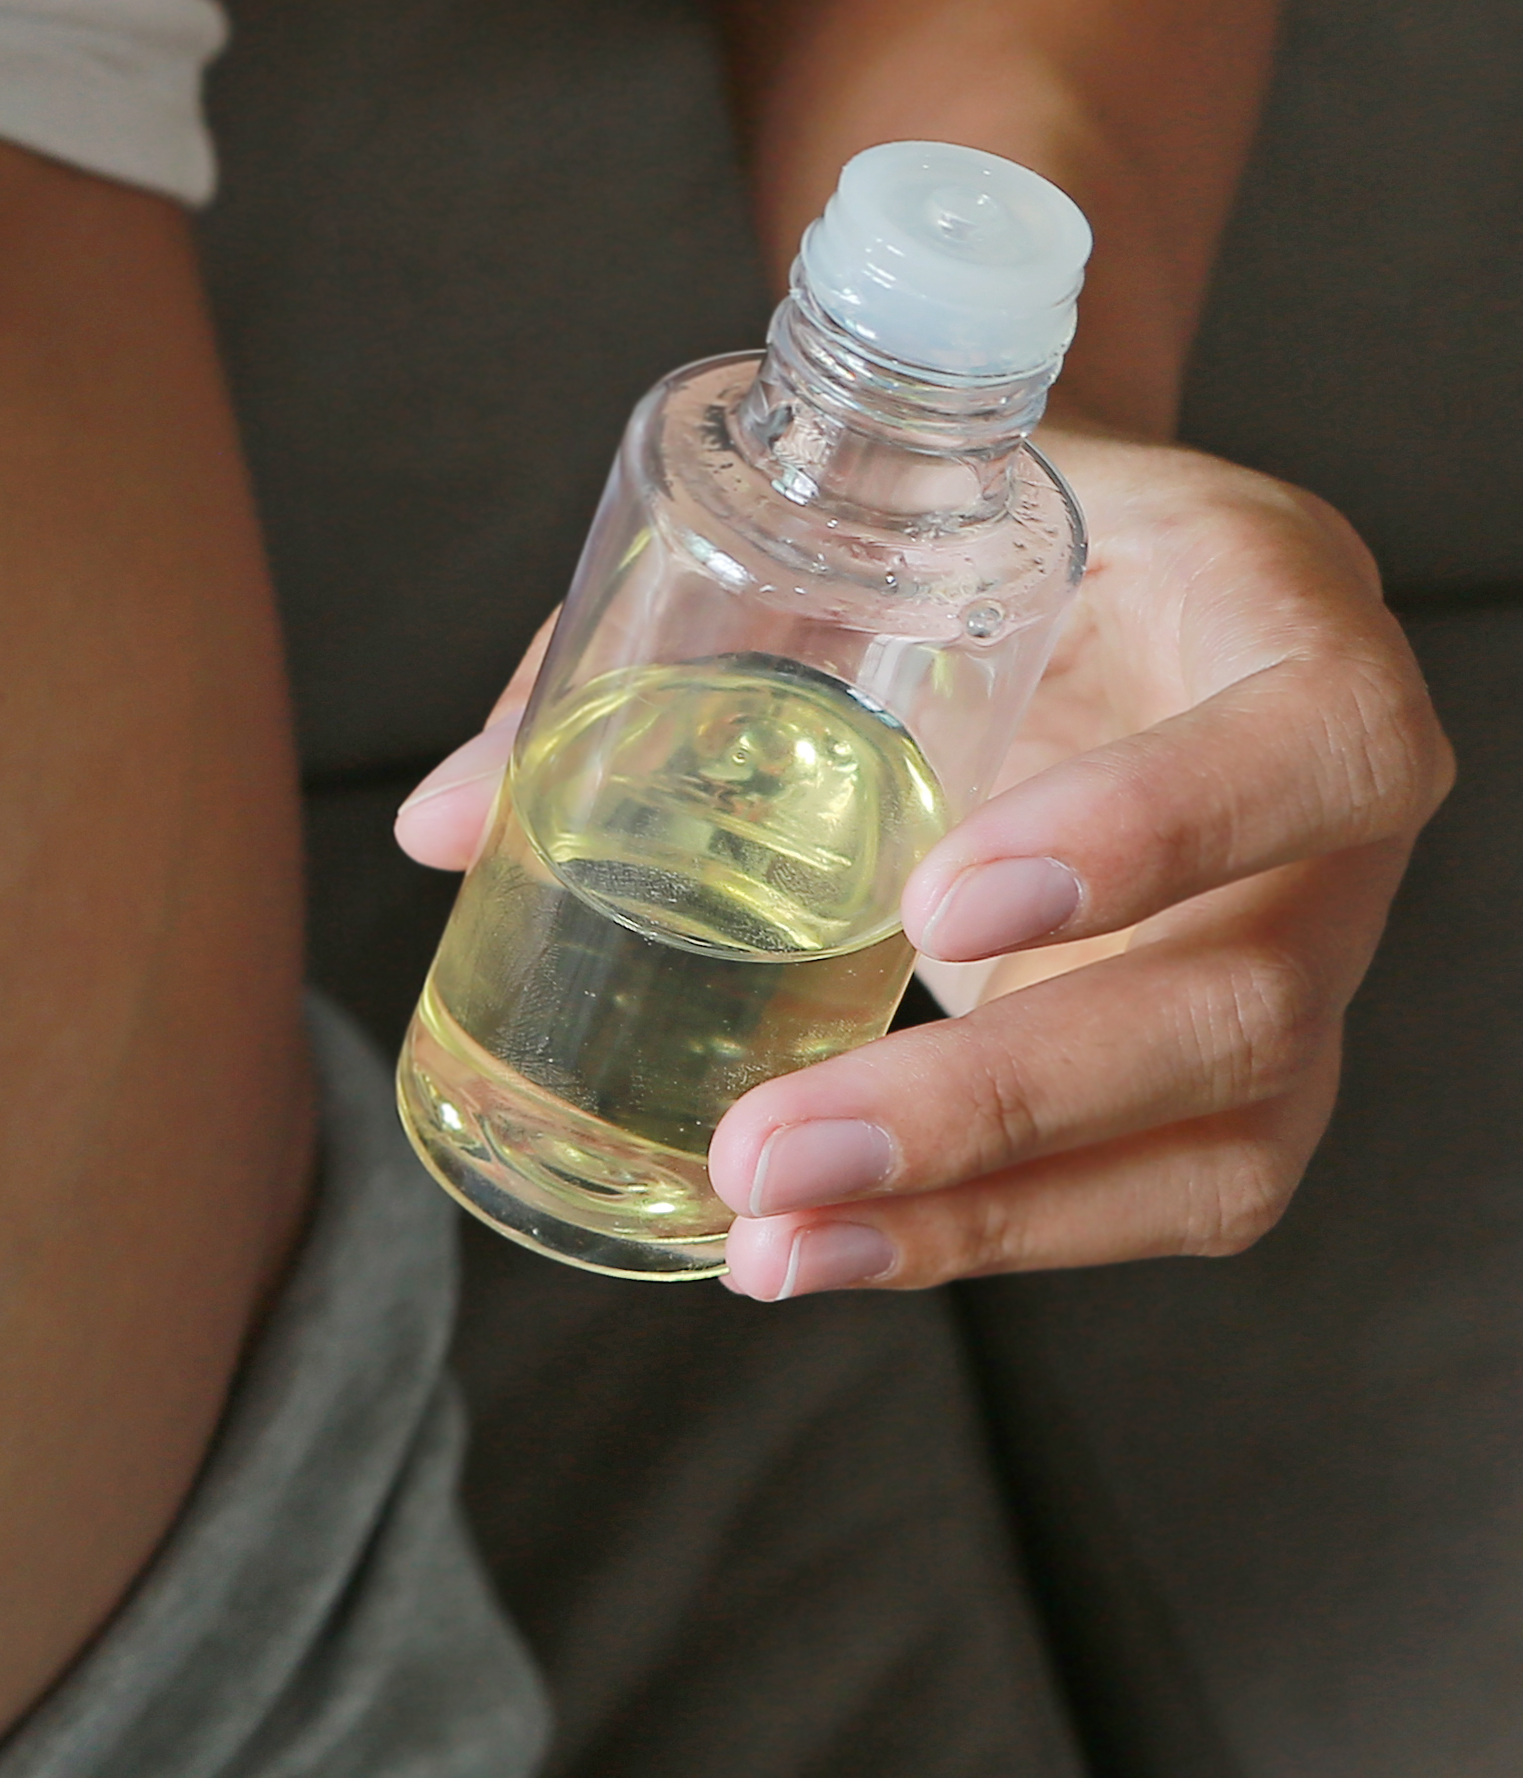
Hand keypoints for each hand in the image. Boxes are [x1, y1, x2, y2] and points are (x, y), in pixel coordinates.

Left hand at [395, 432, 1453, 1298]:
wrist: (1075, 545)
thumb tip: (442, 825)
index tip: (938, 903)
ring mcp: (1305, 953)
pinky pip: (1165, 1191)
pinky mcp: (1243, 1067)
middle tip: (768, 1145)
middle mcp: (1334, 813)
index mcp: (1280, 616)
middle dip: (997, 1098)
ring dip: (989, 1215)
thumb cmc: (964, 525)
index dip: (1163, 829)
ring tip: (769, 1242)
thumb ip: (656, 647)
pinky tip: (827, 1252)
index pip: (1314, 740)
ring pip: (1223, 1139)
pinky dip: (994, 1234)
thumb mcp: (848, 527)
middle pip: (1242, 1001)